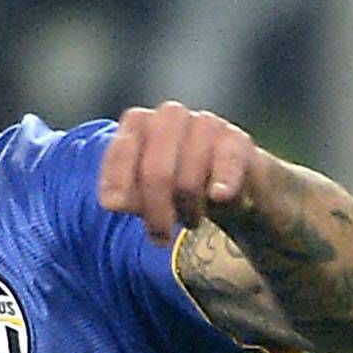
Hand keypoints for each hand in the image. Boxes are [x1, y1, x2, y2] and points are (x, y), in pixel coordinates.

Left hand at [97, 101, 278, 245]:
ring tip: (190, 221)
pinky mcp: (237, 141)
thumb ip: (126, 196)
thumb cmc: (175, 190)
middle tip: (160, 236)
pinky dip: (222, 180)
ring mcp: (206, 124)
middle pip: (156, 167)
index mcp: (143, 124)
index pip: (123, 145)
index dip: (118, 178)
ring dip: (187, 206)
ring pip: (188, 174)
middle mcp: (172, 117)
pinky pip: (227, 160)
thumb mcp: (144, 196)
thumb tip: (114, 201)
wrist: (230, 190)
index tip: (116, 208)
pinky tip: (218, 197)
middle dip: (155, 208)